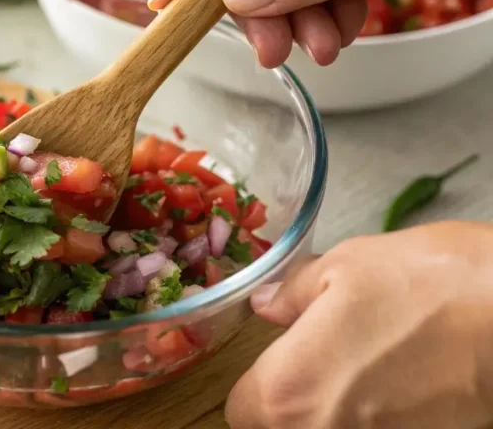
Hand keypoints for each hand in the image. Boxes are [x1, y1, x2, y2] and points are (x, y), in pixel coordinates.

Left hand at [225, 221, 492, 427]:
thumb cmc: (438, 285)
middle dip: (296, 404)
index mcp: (289, 390)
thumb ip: (293, 293)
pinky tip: (403, 394)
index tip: (279, 366)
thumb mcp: (349, 266)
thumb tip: (267, 305)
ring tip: (370, 378)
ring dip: (337, 416)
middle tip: (328, 369)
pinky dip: (379, 423)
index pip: (241, 411)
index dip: (260, 386)